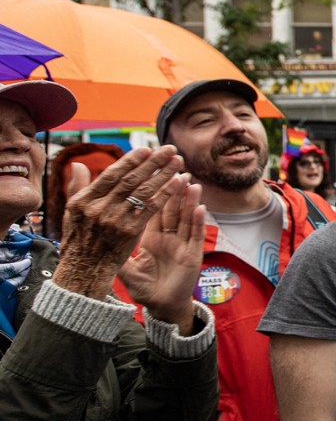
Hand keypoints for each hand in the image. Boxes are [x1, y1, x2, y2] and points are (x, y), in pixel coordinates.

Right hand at [53, 147, 189, 301]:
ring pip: (143, 192)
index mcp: (84, 201)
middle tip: (169, 149)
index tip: (146, 149)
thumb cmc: (79, 239)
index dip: (130, 161)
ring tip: (179, 161)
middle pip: (131, 180)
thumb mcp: (71, 212)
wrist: (85, 270)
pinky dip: (166, 194)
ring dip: (164, 174)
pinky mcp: (130, 232)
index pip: (111, 175)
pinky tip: (179, 183)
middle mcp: (99, 209)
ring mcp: (115, 220)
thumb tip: (80, 164)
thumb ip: (77, 187)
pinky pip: (151, 208)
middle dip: (153, 163)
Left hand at [119, 181, 206, 331]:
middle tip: (175, 166)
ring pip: (186, 217)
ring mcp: (182, 245)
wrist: (161, 306)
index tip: (152, 172)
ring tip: (190, 181)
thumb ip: (114, 249)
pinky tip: (200, 208)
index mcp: (151, 236)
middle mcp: (168, 237)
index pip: (151, 208)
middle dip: (173, 186)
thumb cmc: (144, 287)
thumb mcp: (124, 267)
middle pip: (171, 207)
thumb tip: (95, 234)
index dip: (152, 190)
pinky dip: (198, 222)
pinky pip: (195, 236)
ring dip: (188, 199)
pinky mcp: (193, 256)